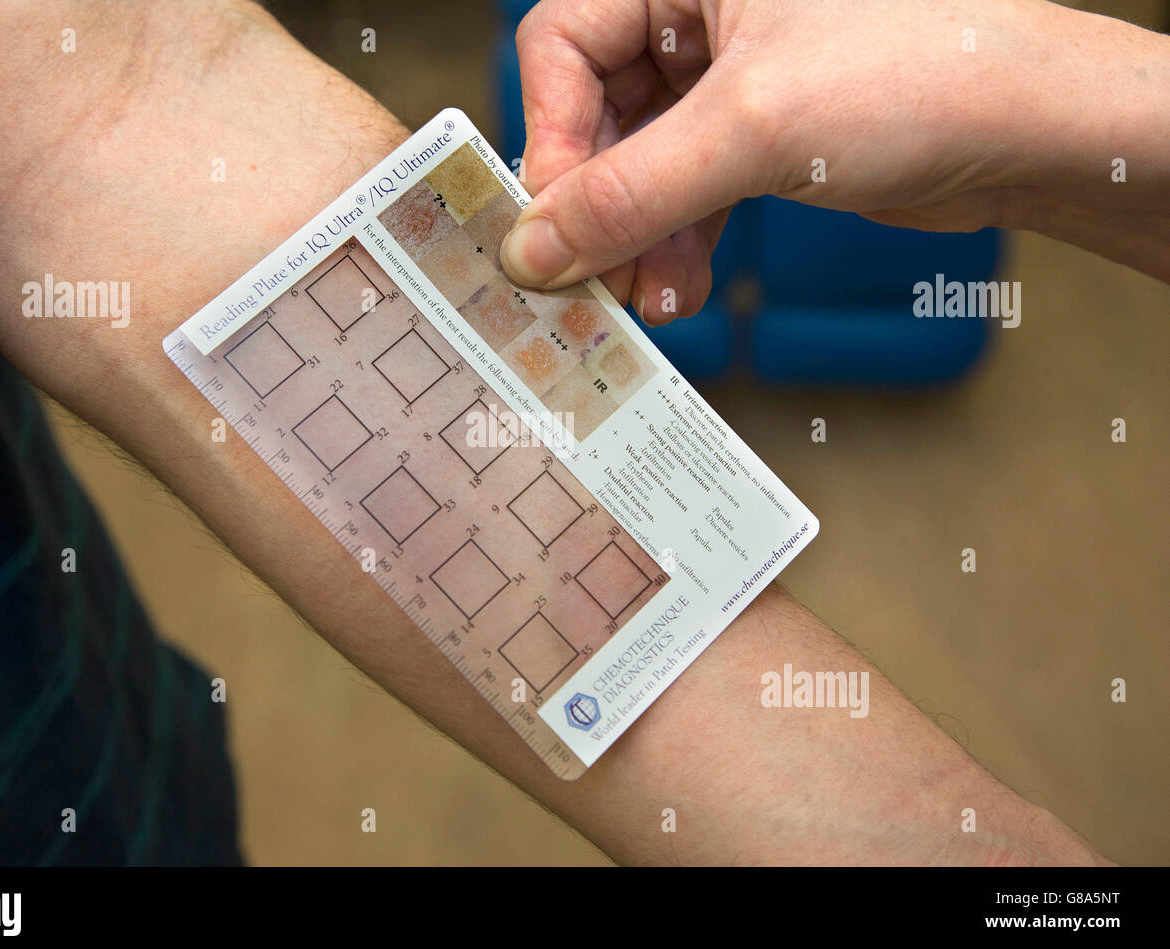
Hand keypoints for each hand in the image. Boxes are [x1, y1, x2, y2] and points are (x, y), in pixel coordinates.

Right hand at [500, 0, 1169, 318]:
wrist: (1033, 126)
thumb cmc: (922, 71)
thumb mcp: (753, 129)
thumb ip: (631, 192)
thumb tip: (535, 246)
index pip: (561, 47)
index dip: (553, 140)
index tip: (555, 224)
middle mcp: (699, 15)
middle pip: (598, 115)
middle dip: (600, 208)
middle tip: (593, 279)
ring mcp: (731, 78)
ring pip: (642, 165)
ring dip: (640, 241)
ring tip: (651, 299)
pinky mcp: (760, 134)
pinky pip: (688, 192)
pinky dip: (680, 244)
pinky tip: (682, 288)